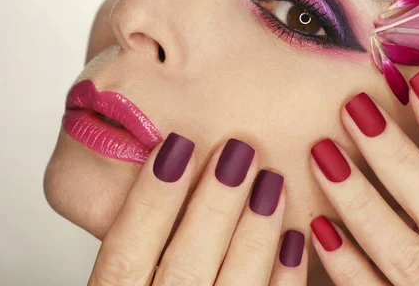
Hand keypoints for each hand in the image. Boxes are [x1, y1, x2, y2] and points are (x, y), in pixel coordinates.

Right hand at [88, 135, 306, 285]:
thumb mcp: (128, 277)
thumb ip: (138, 241)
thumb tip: (168, 159)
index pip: (123, 258)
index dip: (150, 200)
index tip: (177, 145)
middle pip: (183, 269)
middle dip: (214, 204)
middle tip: (238, 151)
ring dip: (255, 233)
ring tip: (271, 180)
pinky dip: (285, 276)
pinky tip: (295, 236)